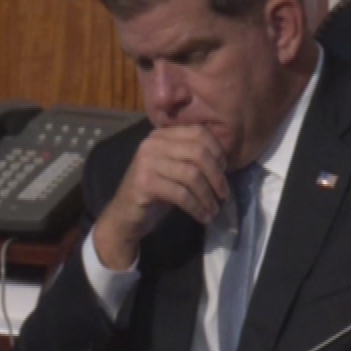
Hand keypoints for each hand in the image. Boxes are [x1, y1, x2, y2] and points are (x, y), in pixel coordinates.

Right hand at [90, 126, 230, 271]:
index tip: (224, 171)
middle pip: (198, 152)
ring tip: (214, 210)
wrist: (126, 215)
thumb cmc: (156, 192)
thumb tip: (224, 160)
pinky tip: (204, 217)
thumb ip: (192, 157)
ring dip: (208, 196)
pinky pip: (181, 194)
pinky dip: (197, 207)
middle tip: (224, 194)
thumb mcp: (175, 169)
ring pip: (192, 175)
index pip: (199, 133)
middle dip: (216, 176)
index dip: (217, 152)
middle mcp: (152, 143)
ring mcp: (146, 162)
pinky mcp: (144, 183)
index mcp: (162, 135)